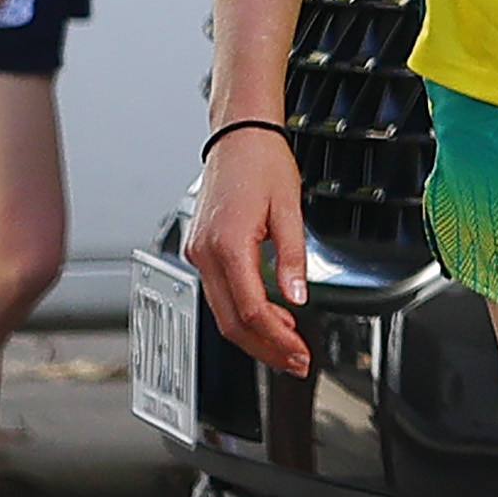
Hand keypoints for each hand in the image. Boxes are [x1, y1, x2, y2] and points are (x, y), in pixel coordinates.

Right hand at [188, 123, 310, 376]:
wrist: (238, 135)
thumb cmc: (261, 162)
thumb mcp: (289, 209)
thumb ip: (293, 259)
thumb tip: (297, 297)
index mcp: (228, 244)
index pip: (251, 310)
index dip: (277, 340)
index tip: (299, 352)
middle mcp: (206, 252)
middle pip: (231, 322)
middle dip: (266, 348)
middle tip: (296, 361)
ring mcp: (198, 252)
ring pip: (222, 313)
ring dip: (255, 335)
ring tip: (287, 345)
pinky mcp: (201, 250)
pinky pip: (219, 294)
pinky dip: (242, 313)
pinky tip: (268, 318)